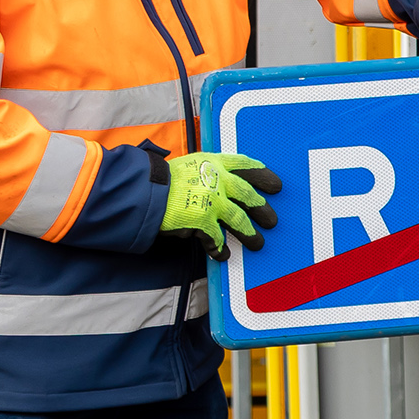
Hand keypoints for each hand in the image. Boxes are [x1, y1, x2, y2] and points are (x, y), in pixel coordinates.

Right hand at [155, 151, 281, 259]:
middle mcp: (216, 180)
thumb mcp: (189, 165)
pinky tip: (223, 255)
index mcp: (213, 162)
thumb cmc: (162, 179)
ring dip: (249, 234)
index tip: (275, 183)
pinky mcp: (202, 222)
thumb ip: (207, 172)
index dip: (262, 175)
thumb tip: (220, 184)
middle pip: (248, 195)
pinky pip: (216, 240)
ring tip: (258, 243)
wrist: (143, 190)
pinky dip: (220, 249)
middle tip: (272, 219)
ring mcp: (211, 201)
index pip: (244, 165)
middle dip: (262, 209)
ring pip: (239, 220)